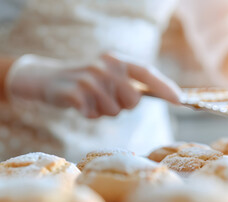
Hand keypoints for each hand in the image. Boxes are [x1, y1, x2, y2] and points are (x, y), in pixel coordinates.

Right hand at [5, 53, 180, 117]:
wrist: (47, 79)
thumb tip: (164, 96)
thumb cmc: (87, 83)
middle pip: (132, 99)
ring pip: (112, 111)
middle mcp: (105, 66)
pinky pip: (91, 114)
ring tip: (90, 101)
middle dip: (124, 107)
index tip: (180, 100)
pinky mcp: (74, 92)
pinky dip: (88, 115)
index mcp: (117, 60)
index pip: (146, 72)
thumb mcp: (110, 78)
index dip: (164, 86)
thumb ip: (132, 86)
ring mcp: (89, 78)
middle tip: (107, 101)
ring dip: (102, 112)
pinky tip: (79, 106)